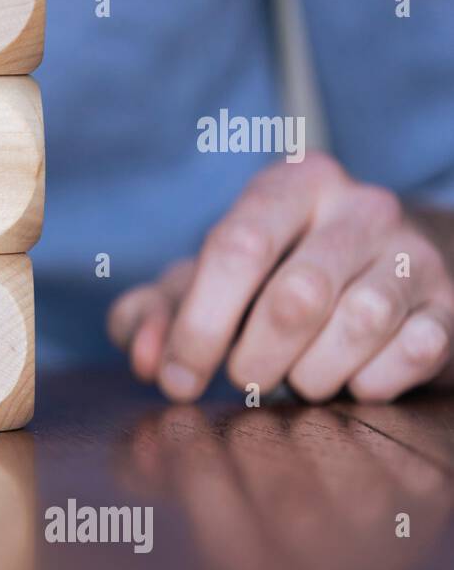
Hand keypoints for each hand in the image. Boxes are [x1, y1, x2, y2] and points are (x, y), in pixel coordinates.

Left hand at [108, 152, 453, 402]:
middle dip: (254, 360)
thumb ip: (152, 314)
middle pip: (296, 297)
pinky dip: (367, 384)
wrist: (381, 273)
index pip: (237, 248)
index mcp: (291, 185)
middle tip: (245, 378)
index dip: (199, 325)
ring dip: (311, 375)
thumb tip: (146, 356)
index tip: (177, 379)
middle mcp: (361, 206)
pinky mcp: (451, 305)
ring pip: (358, 326)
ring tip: (299, 375)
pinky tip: (350, 379)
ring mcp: (415, 254)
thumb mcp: (200, 285)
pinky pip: (410, 354)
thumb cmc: (267, 280)